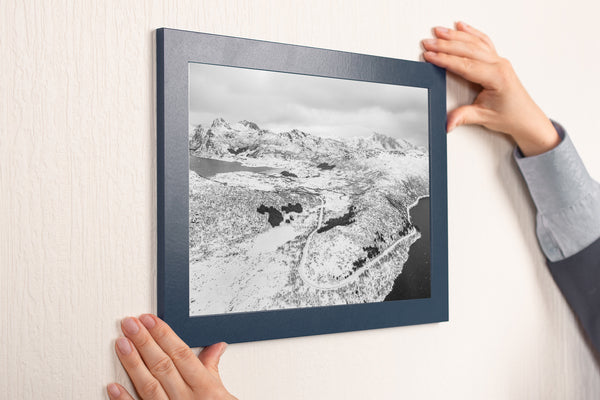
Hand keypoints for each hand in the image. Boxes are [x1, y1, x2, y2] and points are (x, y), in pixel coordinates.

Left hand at [107, 314, 236, 399]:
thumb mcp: (223, 394)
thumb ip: (213, 369)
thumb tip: (216, 347)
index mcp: (204, 389)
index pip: (181, 354)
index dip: (164, 335)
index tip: (149, 320)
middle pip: (163, 365)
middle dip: (144, 342)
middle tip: (129, 324)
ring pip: (149, 386)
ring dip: (133, 364)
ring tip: (120, 343)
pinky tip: (112, 386)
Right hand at [422, 21, 559, 155]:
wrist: (526, 118)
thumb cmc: (511, 116)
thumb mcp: (484, 117)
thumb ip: (463, 117)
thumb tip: (448, 122)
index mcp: (496, 77)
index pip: (465, 65)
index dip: (445, 59)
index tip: (430, 56)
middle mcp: (499, 65)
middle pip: (468, 50)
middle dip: (445, 45)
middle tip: (428, 42)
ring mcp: (499, 61)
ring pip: (474, 43)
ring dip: (455, 36)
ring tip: (438, 32)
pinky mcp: (497, 61)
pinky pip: (483, 42)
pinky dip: (471, 33)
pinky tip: (461, 27)